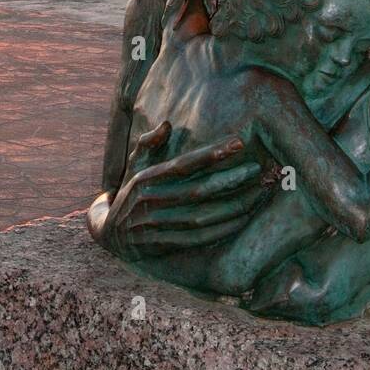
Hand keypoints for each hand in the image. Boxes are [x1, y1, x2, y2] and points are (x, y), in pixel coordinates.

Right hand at [92, 124, 271, 258]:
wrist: (110, 235)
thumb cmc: (131, 191)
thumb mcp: (134, 165)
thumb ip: (148, 142)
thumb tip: (167, 124)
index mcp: (146, 179)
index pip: (183, 165)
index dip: (211, 154)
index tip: (238, 143)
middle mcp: (150, 202)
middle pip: (197, 191)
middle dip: (231, 179)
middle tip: (259, 169)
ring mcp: (157, 226)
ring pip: (202, 216)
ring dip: (233, 205)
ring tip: (259, 193)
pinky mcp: (165, 246)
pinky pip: (199, 238)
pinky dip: (223, 229)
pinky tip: (244, 218)